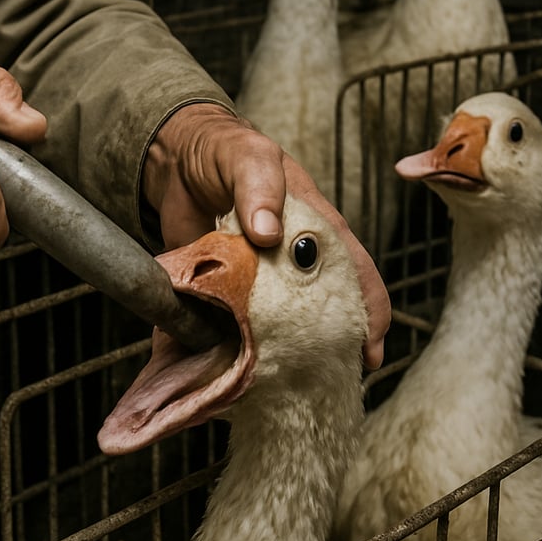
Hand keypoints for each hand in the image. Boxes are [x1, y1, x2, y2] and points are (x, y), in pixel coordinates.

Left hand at [142, 103, 389, 368]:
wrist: (172, 159)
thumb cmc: (226, 151)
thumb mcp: (249, 156)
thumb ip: (260, 186)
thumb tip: (269, 233)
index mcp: (315, 231)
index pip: (355, 275)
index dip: (368, 313)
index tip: (369, 352)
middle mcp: (292, 263)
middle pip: (323, 312)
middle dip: (332, 348)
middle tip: (327, 382)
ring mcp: (257, 283)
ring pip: (279, 328)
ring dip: (283, 356)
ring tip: (286, 389)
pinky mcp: (221, 294)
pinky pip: (231, 329)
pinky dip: (232, 351)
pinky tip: (232, 376)